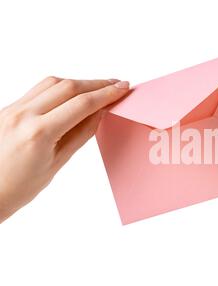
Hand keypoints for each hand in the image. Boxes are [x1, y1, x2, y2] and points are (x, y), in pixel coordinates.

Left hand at [0, 77, 129, 221]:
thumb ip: (81, 133)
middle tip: (116, 84)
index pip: (81, 104)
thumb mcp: (57, 162)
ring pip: (52, 83)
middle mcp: (23, 115)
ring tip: (97, 88)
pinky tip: (72, 94)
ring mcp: (12, 109)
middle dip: (96, 83)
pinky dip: (60, 88)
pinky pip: (38, 90)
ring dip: (79, 82)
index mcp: (38, 133)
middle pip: (68, 87)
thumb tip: (100, 112)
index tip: (122, 89)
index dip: (106, 94)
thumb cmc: (19, 187)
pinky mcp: (8, 108)